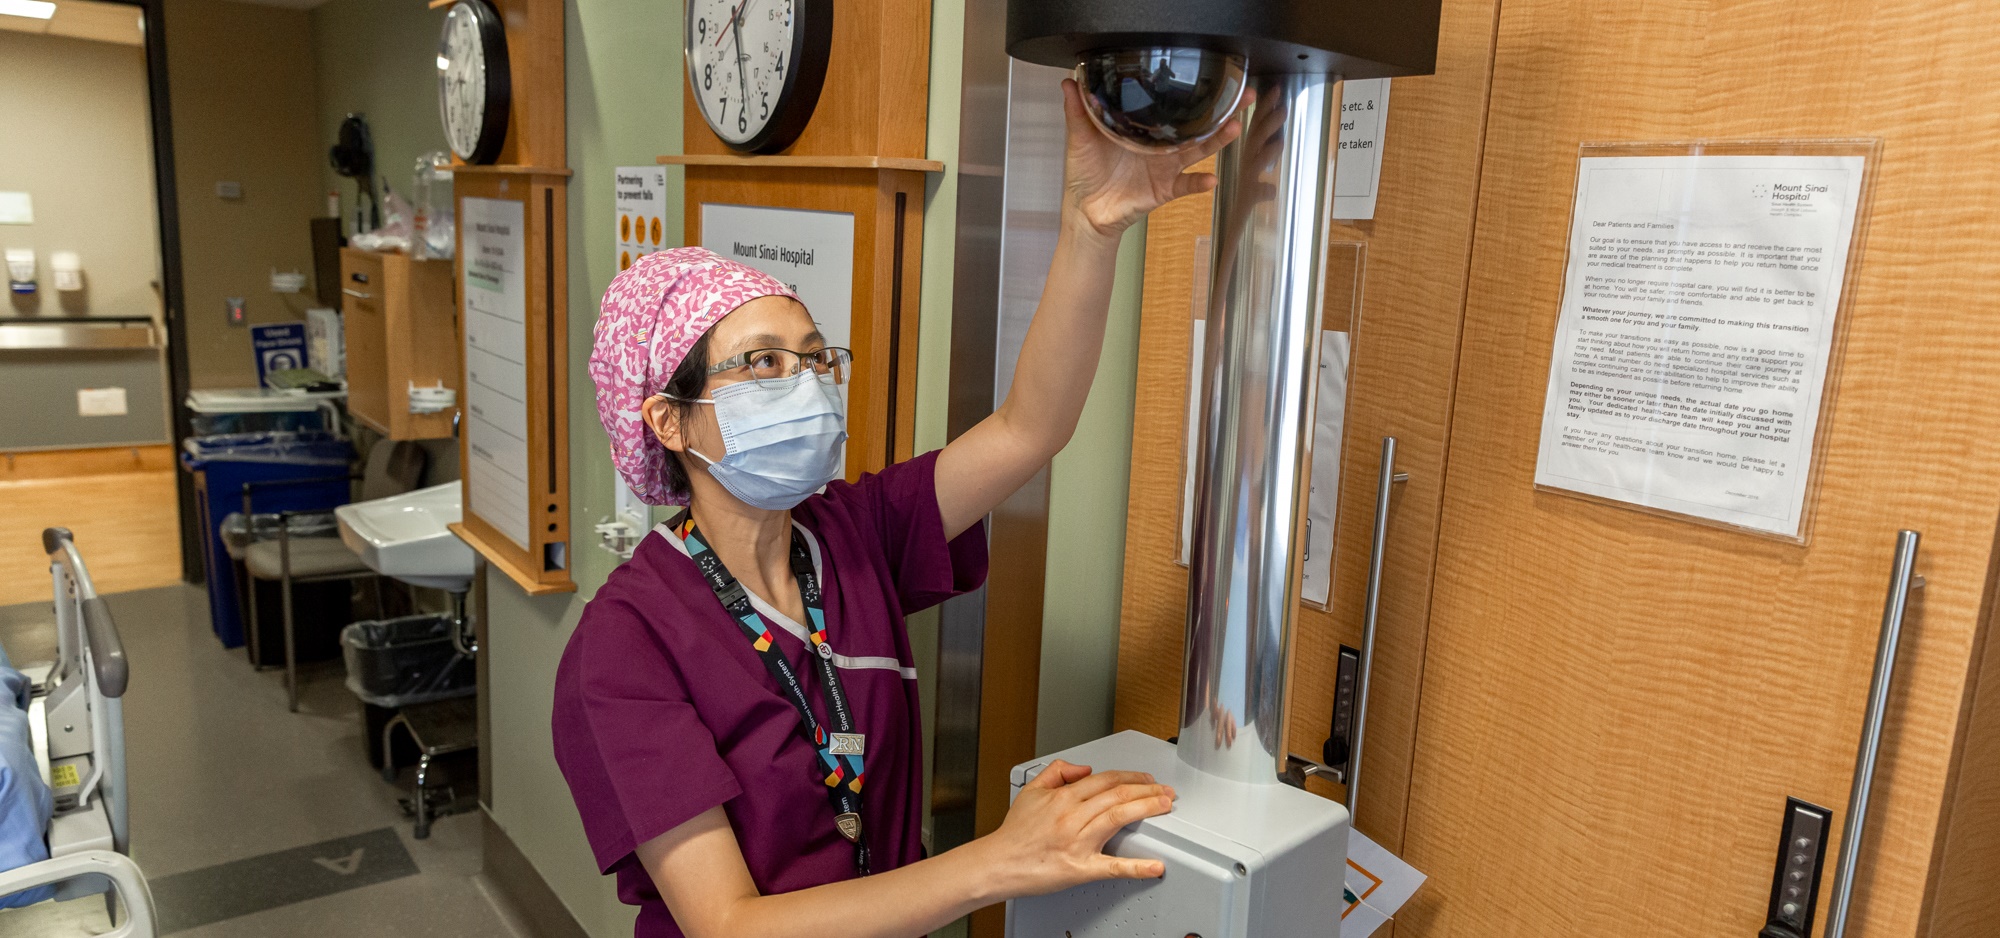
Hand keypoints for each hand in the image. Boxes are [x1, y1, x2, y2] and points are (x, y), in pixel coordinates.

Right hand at [972, 760, 1174, 899]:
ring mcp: (1078, 842)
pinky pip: (1112, 867)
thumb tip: (1084, 769)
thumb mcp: (1031, 791)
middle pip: (1118, 794)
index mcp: (1063, 797)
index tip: (1146, 780)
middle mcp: (1072, 816)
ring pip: (1119, 817)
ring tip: (1165, 806)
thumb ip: (1057, 772)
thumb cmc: (1015, 834)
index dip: (1132, 777)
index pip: (1106, 779)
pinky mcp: (1080, 868)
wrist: (999, 863)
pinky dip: (1136, 867)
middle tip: (1165, 791)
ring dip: (1147, 809)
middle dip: (1147, 790)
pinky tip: (1154, 866)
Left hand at [1060, 78, 1247, 240]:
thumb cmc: (1085, 174)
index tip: (1212, 78)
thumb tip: (1070, 82)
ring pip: (1197, 150)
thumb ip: (1079, 110)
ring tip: (1234, 128)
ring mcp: (1165, 168)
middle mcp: (1160, 146)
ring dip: (1217, 140)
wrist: (1084, 210)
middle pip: (1196, 125)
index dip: (1192, 94)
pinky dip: (1198, 184)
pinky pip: (1186, 186)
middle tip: (1242, 97)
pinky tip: (1210, 180)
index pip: (1173, 108)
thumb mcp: (1080, 138)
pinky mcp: (1163, 190)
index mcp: (1143, 129)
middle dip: (1221, 112)